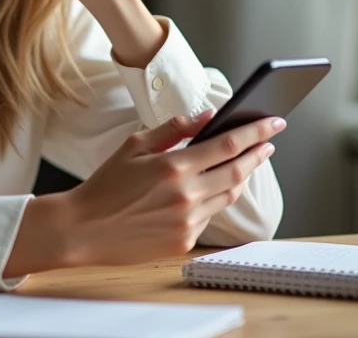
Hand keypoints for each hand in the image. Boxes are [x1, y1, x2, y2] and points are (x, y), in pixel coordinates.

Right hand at [59, 113, 283, 266]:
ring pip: (228, 195)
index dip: (256, 133)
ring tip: (244, 162)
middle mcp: (186, 196)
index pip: (228, 145)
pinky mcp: (184, 241)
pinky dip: (214, 199)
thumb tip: (207, 116)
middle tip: (268, 142)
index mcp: (173, 167)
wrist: (83, 229)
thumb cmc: (106, 184)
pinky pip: (209, 216)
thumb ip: (173, 129)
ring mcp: (187, 222)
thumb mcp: (134, 146)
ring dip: (241, 176)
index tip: (274, 122)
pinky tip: (211, 190)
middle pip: (237, 171)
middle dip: (257, 153)